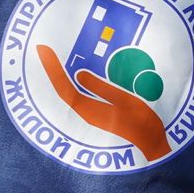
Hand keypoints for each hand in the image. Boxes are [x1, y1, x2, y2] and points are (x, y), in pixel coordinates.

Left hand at [36, 45, 169, 161]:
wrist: (150, 142)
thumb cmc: (140, 122)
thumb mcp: (123, 100)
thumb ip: (101, 88)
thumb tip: (78, 74)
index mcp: (89, 110)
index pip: (63, 87)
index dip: (52, 69)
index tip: (43, 50)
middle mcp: (85, 112)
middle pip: (62, 89)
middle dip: (52, 70)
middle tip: (44, 49)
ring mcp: (91, 113)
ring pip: (70, 92)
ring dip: (61, 76)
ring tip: (55, 58)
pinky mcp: (98, 112)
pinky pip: (80, 94)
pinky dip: (73, 82)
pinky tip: (77, 74)